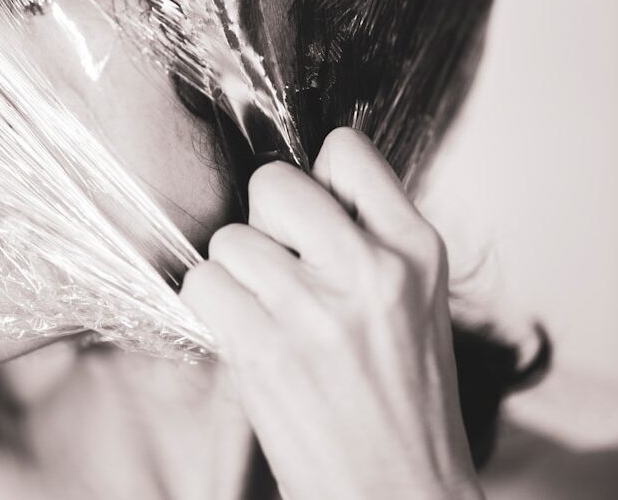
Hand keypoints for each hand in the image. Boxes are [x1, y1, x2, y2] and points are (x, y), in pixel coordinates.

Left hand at [181, 128, 482, 499]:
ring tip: (268, 315)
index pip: (346, 151)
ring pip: (229, 239)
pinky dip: (211, 306)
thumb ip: (368, 237)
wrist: (399, 490)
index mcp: (415, 250)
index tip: (308, 213)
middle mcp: (368, 269)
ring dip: (235, 275)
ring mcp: (313, 308)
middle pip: (272, 183)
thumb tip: (300, 188)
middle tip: (280, 265)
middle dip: (264, 219)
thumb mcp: (415, 301)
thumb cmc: (403, 401)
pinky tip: (244, 335)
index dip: (315, 176)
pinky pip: (202, 284)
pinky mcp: (262, 348)